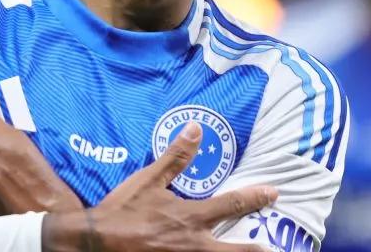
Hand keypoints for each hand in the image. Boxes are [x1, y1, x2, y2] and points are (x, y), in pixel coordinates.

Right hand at [43, 122, 277, 251]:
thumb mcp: (148, 180)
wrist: (97, 241)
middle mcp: (195, 244)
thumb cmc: (123, 210)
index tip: (273, 193)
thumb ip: (175, 158)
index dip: (255, 198)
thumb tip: (197, 130)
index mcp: (191, 218)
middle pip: (235, 250)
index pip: (231, 205)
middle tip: (272, 248)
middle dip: (256, 249)